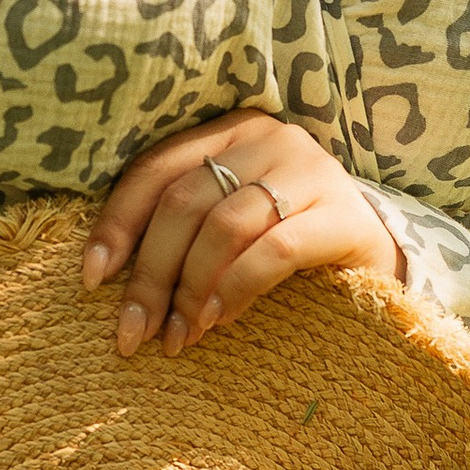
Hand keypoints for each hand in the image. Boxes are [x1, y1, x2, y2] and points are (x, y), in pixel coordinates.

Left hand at [83, 115, 401, 356]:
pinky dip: (237, 287)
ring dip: (192, 288)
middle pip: (185, 201)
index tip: (92, 279)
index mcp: (228, 133)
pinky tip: (220, 320)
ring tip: (180, 336)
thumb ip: (183, 228)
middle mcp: (268, 137)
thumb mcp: (229, 224)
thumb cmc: (286, 242)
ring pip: (225, 225)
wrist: (378, 259)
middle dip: (151, 272)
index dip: (117, 224)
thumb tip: (106, 279)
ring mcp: (310, 170)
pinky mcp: (343, 213)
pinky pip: (275, 250)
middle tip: (133, 331)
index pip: (156, 170)